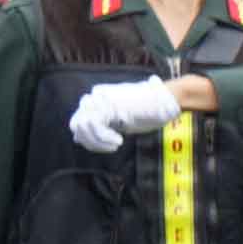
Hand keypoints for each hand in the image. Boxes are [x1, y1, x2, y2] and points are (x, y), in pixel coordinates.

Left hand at [67, 76, 184, 150]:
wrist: (166, 100)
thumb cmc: (151, 111)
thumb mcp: (122, 120)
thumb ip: (102, 124)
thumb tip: (79, 138)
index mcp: (98, 98)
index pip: (79, 121)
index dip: (88, 139)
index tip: (107, 147)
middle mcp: (96, 96)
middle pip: (76, 123)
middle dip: (90, 141)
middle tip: (110, 148)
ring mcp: (100, 99)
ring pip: (83, 125)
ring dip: (98, 141)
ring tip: (114, 144)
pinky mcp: (107, 104)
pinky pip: (95, 126)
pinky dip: (104, 139)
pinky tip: (118, 141)